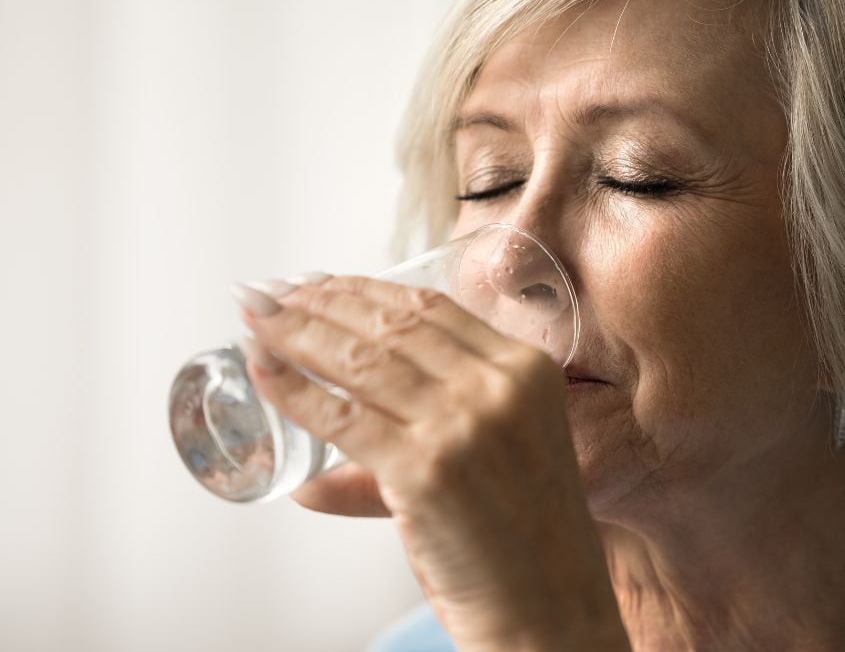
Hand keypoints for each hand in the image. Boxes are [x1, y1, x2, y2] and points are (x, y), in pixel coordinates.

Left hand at [233, 276, 628, 650]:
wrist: (548, 604)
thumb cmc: (523, 539)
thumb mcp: (499, 455)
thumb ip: (422, 443)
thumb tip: (314, 480)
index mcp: (527, 370)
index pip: (431, 309)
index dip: (363, 288)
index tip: (318, 283)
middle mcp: (500, 387)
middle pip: (391, 325)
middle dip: (317, 301)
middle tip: (268, 294)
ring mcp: (464, 426)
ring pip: (362, 360)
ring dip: (296, 333)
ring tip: (255, 320)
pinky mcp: (425, 471)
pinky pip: (341, 417)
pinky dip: (293, 391)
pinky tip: (263, 372)